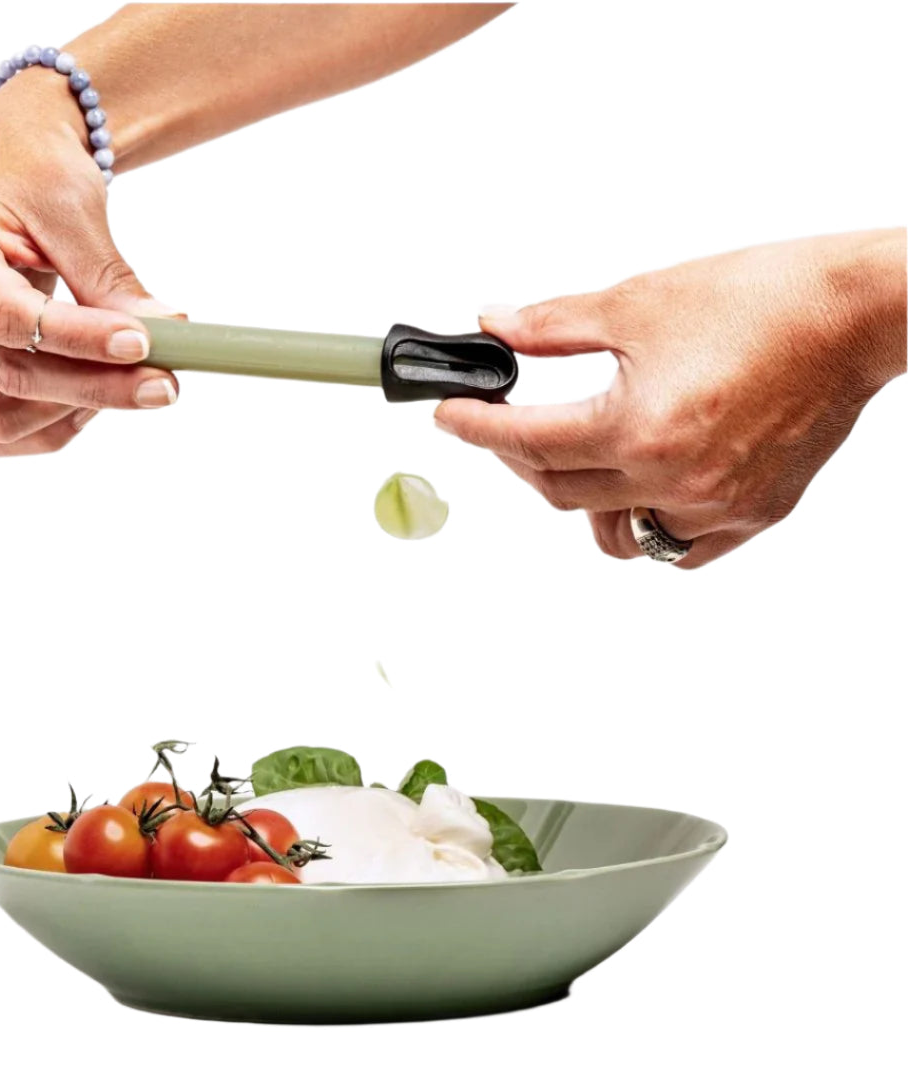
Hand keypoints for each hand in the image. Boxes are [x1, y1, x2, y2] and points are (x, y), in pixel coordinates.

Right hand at [0, 71, 181, 455]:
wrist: (14, 166)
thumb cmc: (36, 173)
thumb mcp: (75, 209)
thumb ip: (111, 278)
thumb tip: (166, 330)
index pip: (12, 320)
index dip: (82, 341)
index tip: (144, 342)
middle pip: (15, 377)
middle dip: (99, 386)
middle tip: (168, 383)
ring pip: (4, 419)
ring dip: (76, 410)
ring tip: (133, 380)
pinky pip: (7, 428)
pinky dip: (57, 423)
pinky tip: (98, 393)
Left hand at [436, 230, 905, 567]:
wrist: (852, 314)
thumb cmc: (763, 300)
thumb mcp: (639, 301)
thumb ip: (554, 325)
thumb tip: (496, 325)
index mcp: (638, 428)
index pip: (528, 442)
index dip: (477, 428)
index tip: (450, 417)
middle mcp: (674, 481)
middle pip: (559, 491)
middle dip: (518, 459)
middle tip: (504, 427)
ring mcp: (715, 506)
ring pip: (613, 534)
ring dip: (578, 502)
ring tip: (573, 457)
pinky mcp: (752, 513)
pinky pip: (676, 546)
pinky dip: (644, 524)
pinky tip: (637, 488)